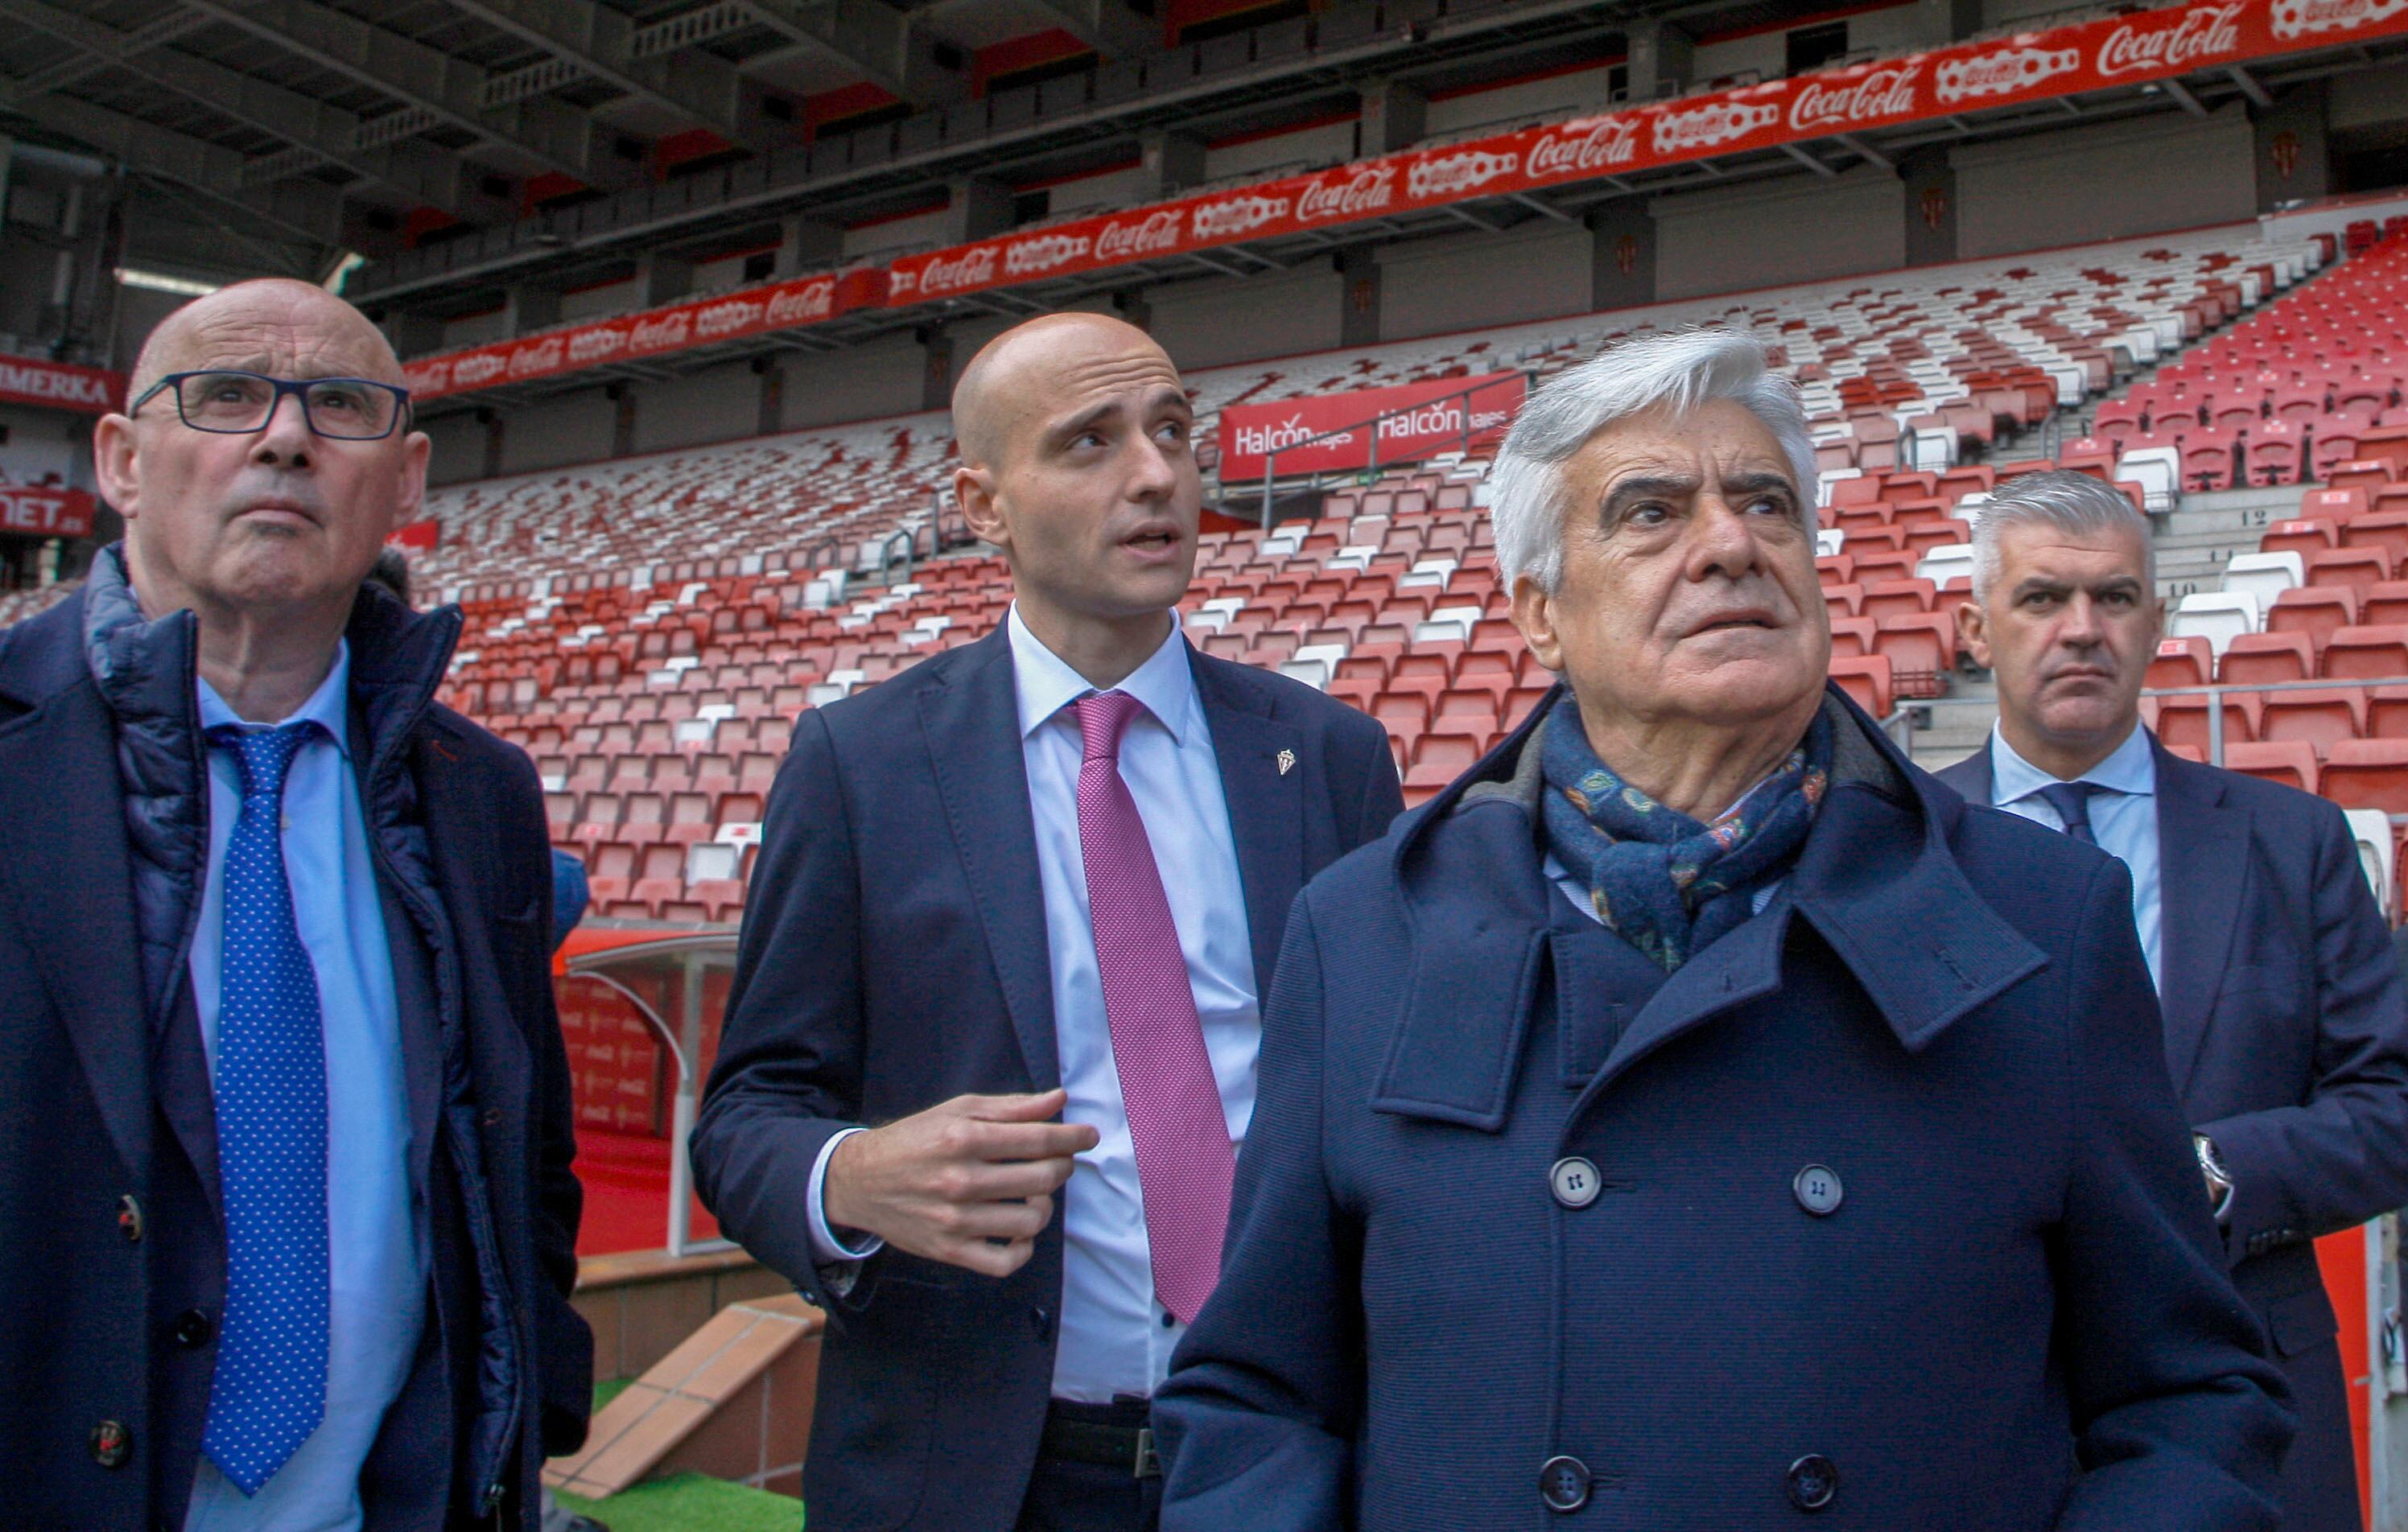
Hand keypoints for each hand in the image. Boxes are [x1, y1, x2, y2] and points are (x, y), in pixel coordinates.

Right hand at [824, 1089, 1098, 1277]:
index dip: (1073, 1138)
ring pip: (1030, 1219)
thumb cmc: (914, 1140)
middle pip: (1041, 1178)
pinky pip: (1004, 1262)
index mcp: (964, 1138)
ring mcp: (955, 1219)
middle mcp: (961, 1179)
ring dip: (1044, 1205)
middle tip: (1058, 1162)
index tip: (1089, 1136)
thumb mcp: (957, 1110)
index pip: (1038, 1140)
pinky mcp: (949, 1250)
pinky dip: (1023, 1249)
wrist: (859, 1181)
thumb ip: (1011, 1107)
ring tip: (1034, 1194)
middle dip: (1062, 1168)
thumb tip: (1059, 1100)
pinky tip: (1020, 1231)